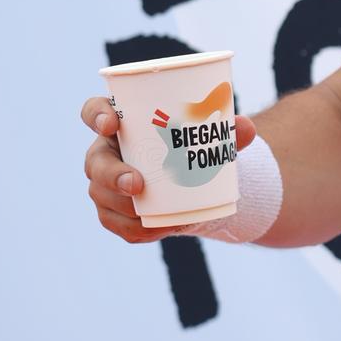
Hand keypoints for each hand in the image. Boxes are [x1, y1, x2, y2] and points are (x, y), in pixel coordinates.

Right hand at [81, 96, 256, 243]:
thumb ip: (227, 131)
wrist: (192, 182)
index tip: (112, 124)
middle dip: (112, 175)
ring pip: (103, 196)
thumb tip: (245, 128)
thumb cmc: (192, 147)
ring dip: (125, 208)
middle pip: (96, 162)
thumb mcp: (210, 137)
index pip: (95, 112)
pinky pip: (118, 224)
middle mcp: (106, 153)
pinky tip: (158, 229)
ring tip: (158, 215)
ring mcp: (106, 185)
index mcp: (122, 123)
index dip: (97, 116)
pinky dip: (138, 229)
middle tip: (137, 184)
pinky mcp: (114, 212)